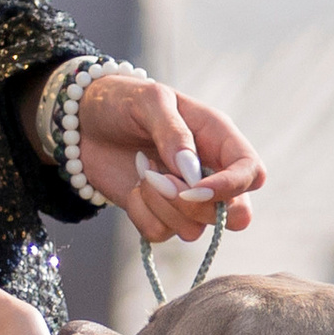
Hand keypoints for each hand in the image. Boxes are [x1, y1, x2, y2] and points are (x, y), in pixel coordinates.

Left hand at [72, 75, 263, 246]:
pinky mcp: (159, 215)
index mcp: (218, 139)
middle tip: (161, 180)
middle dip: (198, 208)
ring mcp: (186, 198)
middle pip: (236, 214)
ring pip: (195, 230)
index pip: (251, 173)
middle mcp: (210, 172)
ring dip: (162, 207)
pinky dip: (141, 214)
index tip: (194, 188)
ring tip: (142, 170)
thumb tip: (191, 171)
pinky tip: (132, 187)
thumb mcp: (149, 100)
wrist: (81, 121)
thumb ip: (173, 132)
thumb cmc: (122, 101)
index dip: (232, 187)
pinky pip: (161, 234)